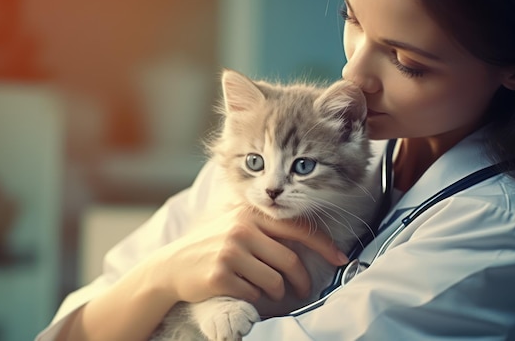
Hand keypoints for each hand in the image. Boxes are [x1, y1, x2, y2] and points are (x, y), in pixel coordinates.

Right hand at [152, 207, 349, 304]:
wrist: (172, 266)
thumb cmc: (213, 247)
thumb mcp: (237, 226)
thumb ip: (267, 229)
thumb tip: (311, 240)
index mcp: (250, 215)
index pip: (297, 228)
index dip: (324, 245)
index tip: (341, 258)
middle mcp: (241, 230)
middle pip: (290, 261)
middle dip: (302, 281)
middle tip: (305, 290)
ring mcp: (230, 252)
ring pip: (275, 282)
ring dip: (278, 293)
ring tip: (270, 293)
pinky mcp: (220, 276)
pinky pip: (254, 294)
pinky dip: (255, 298)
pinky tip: (243, 291)